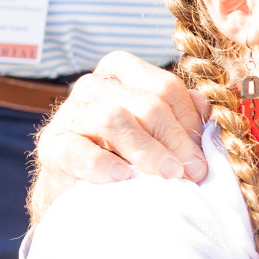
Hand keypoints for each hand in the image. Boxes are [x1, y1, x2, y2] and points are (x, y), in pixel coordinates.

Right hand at [30, 51, 209, 221]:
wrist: (81, 187)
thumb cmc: (127, 154)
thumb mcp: (159, 131)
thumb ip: (183, 115)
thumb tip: (206, 106)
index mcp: (124, 71)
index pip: (167, 88)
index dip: (190, 124)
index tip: (203, 159)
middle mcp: (94, 84)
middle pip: (147, 105)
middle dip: (176, 142)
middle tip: (192, 173)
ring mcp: (70, 113)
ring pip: (115, 120)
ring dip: (148, 152)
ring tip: (169, 176)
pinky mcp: (52, 145)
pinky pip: (79, 150)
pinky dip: (104, 165)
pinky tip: (123, 177)